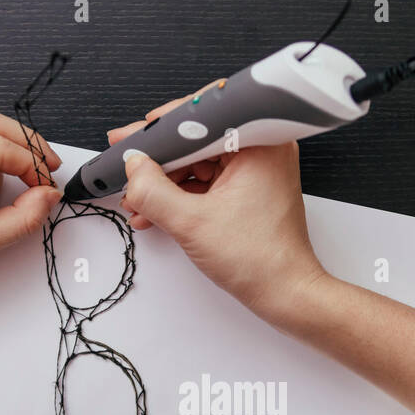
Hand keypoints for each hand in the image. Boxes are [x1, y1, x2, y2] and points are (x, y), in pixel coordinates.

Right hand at [108, 93, 326, 320]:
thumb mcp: (191, 223)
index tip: (131, 138)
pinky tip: (155, 210)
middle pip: (195, 141)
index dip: (157, 131)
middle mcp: (262, 149)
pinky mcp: (250, 188)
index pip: (197, 120)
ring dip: (165, 183)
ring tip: (138, 201)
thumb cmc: (260, 260)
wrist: (284, 294)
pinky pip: (208, 181)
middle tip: (129, 171)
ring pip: (198, 163)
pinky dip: (181, 195)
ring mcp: (256, 169)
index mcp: (259, 143)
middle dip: (158, 163)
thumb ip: (152, 191)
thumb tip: (132, 168)